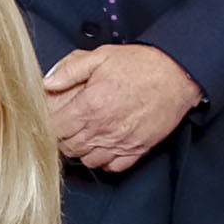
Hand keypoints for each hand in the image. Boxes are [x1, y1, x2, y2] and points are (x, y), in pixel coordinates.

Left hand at [39, 41, 203, 172]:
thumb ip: (70, 68)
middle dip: (62, 138)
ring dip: (81, 150)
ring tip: (84, 135)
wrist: (177, 76)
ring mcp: (119, 143)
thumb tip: (46, 83)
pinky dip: (104, 161)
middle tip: (65, 125)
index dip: (48, 123)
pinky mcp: (136, 150)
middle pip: (68, 147)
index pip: (54, 127)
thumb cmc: (141, 65)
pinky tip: (103, 146)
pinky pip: (112, 167)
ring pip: (87, 160)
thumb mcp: (101, 56)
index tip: (51, 116)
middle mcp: (102, 129)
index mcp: (89, 106)